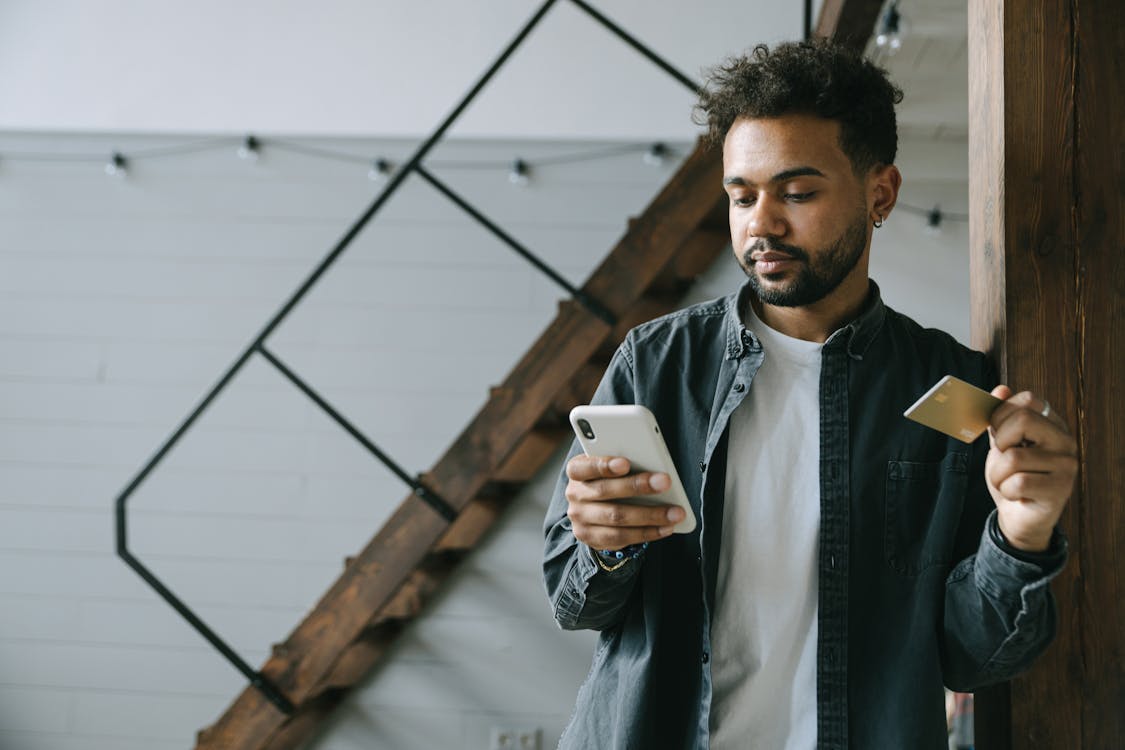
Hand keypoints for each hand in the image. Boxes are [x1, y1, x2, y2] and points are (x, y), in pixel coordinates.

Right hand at [564, 454, 684, 550]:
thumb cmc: (610, 479)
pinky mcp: (591, 539)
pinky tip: (666, 527)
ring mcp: (581, 519)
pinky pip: (621, 538)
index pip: (584, 467)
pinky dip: (647, 532)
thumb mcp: (610, 467)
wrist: (592, 509)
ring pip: (616, 518)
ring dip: (650, 515)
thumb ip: (624, 465)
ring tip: (675, 512)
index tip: (626, 463)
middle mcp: (575, 495)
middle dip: (637, 486)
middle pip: (605, 491)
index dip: (603, 465)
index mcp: (577, 471)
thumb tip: (653, 468)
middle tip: (664, 482)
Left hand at [985, 386, 1077, 551]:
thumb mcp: (1002, 444)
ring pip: (1013, 457)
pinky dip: (1006, 490)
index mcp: (1052, 424)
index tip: (997, 432)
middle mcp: (1065, 441)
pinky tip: (1016, 494)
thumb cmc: (1011, 476)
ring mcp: (1067, 465)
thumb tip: (1000, 389)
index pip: (1028, 399)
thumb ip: (1000, 419)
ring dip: (998, 474)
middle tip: (1002, 458)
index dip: (1002, 413)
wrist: (1019, 516)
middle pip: (1022, 420)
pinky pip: (1018, 482)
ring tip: (1007, 481)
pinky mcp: (1060, 489)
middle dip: (999, 442)